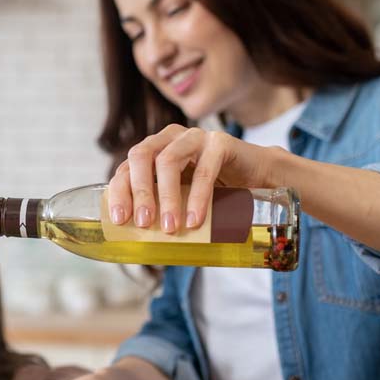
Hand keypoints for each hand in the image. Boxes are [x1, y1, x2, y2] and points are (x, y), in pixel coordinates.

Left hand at [108, 124, 272, 233]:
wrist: (259, 177)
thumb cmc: (215, 192)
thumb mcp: (182, 200)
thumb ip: (161, 210)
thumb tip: (138, 242)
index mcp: (153, 151)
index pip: (126, 167)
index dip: (120, 192)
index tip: (120, 220)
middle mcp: (169, 138)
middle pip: (141, 157)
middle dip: (139, 192)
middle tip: (143, 223)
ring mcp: (194, 137)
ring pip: (168, 161)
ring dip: (166, 197)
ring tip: (170, 227)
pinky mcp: (221, 142)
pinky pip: (204, 169)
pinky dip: (198, 197)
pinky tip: (196, 220)